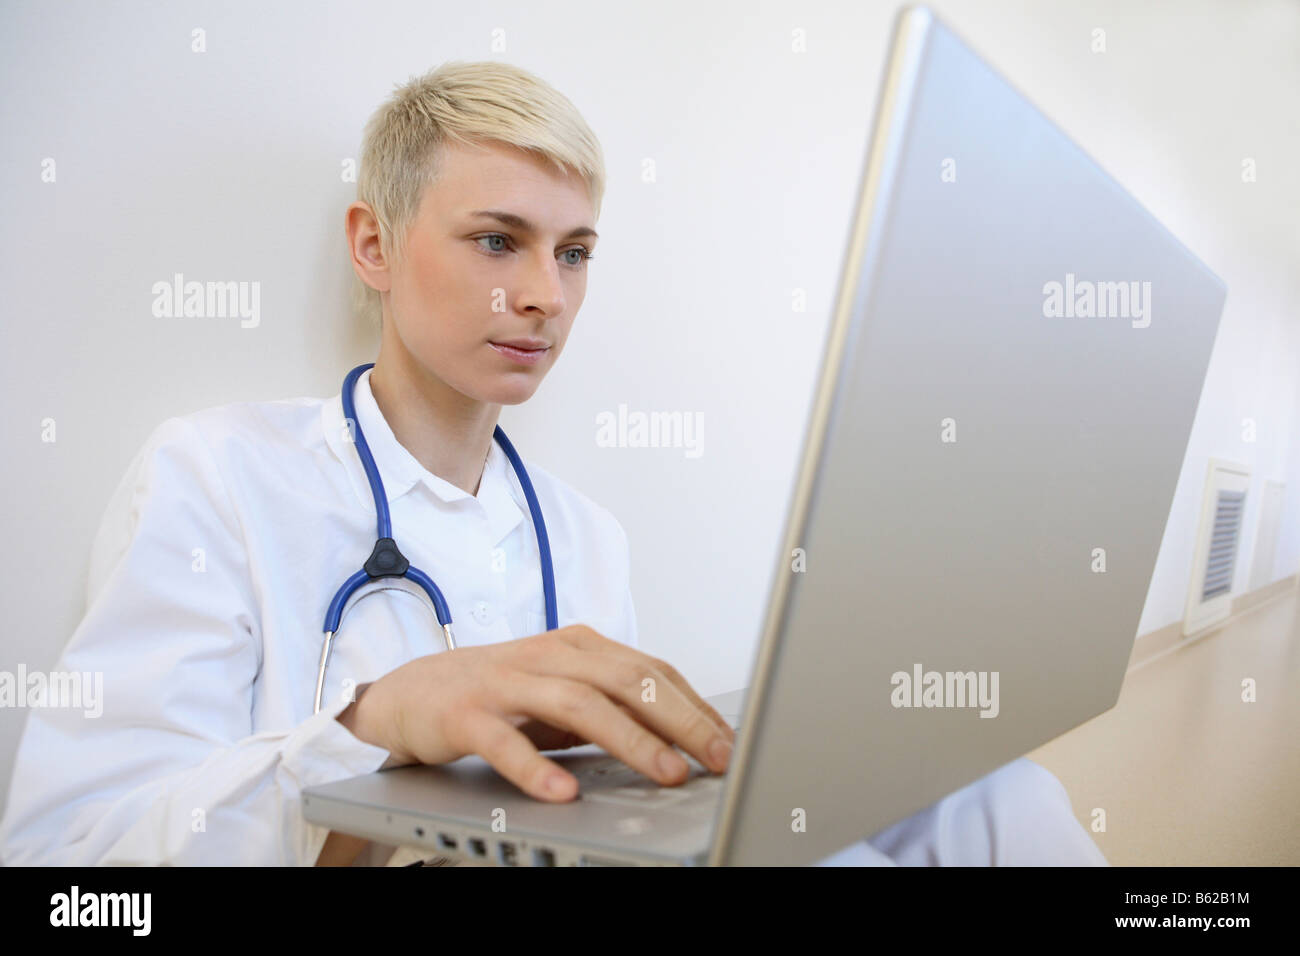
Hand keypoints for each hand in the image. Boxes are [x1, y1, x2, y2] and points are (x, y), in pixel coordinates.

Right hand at [339, 625, 735, 801]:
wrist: (411, 692)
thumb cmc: (499, 694)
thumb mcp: (563, 692)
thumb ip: (613, 706)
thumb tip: (682, 739)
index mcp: (580, 646)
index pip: (651, 671)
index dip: (695, 706)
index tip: (729, 741)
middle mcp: (549, 656)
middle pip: (627, 680)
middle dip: (680, 719)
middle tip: (717, 756)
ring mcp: (507, 682)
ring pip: (580, 705)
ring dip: (630, 740)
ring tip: (665, 772)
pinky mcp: (467, 714)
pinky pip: (506, 743)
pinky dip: (537, 770)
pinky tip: (564, 793)